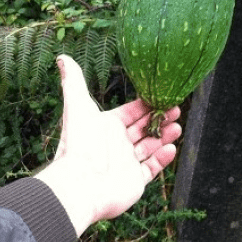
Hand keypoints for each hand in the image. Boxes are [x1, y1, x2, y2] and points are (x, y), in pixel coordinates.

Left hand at [35, 54, 180, 235]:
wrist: (80, 184)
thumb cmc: (79, 142)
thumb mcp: (77, 104)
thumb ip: (74, 81)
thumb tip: (62, 58)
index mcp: (105, 126)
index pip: (130, 112)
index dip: (146, 104)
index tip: (162, 95)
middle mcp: (116, 144)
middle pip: (143, 128)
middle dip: (160, 118)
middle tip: (176, 109)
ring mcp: (126, 164)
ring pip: (151, 147)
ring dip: (165, 136)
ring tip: (178, 127)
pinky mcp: (134, 182)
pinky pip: (152, 168)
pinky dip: (163, 158)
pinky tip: (172, 147)